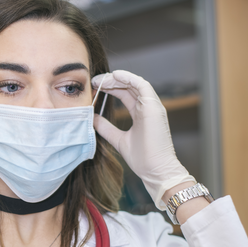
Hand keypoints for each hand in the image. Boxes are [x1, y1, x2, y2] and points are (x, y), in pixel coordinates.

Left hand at [91, 70, 195, 209]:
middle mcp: (148, 108)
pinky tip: (115, 76)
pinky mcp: (155, 107)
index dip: (111, 88)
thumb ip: (106, 128)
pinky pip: (142, 85)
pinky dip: (129, 78)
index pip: (125, 94)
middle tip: (95, 80)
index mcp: (141, 114)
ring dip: (118, 78)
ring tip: (102, 78)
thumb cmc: (142, 159)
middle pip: (129, 87)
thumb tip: (92, 118)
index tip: (95, 87)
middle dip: (111, 81)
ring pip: (135, 83)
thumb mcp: (118, 140)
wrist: (155, 170)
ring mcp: (153, 106)